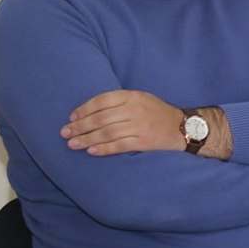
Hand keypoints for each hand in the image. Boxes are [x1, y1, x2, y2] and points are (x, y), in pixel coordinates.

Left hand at [63, 90, 188, 155]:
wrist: (183, 126)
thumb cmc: (156, 112)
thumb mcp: (141, 98)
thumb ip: (119, 102)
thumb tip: (88, 112)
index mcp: (133, 96)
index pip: (102, 100)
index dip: (84, 109)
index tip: (72, 118)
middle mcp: (136, 110)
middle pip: (101, 118)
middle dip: (80, 127)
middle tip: (65, 133)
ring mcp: (140, 126)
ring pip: (107, 133)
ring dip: (87, 139)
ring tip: (72, 144)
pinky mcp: (144, 142)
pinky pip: (119, 146)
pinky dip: (103, 149)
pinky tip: (91, 151)